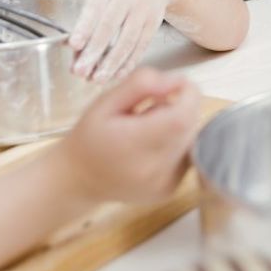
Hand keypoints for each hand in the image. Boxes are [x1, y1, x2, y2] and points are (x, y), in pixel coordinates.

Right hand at [56, 68, 200, 204]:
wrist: (78, 180)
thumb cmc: (90, 135)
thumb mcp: (107, 100)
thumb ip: (141, 84)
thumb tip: (176, 80)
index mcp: (135, 145)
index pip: (181, 117)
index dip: (187, 94)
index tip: (173, 84)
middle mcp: (155, 170)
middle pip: (190, 125)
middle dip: (180, 106)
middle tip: (152, 105)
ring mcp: (166, 183)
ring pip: (192, 138)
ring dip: (179, 124)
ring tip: (149, 127)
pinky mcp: (171, 189)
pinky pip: (187, 153)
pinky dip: (177, 142)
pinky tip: (153, 144)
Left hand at [69, 0, 176, 81]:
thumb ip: (89, 18)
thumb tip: (74, 49)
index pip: (95, 9)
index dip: (84, 27)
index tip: (74, 45)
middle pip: (110, 27)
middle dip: (94, 51)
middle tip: (80, 71)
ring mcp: (143, 12)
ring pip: (128, 40)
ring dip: (112, 62)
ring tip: (97, 79)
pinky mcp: (154, 25)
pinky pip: (141, 46)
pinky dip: (129, 62)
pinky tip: (117, 74)